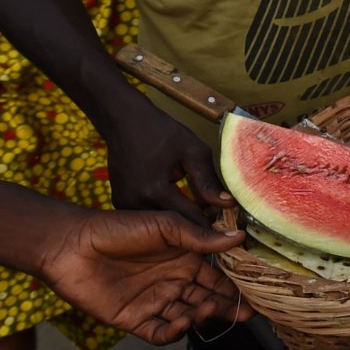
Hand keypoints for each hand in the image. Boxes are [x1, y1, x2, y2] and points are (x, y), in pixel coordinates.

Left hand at [31, 207, 247, 345]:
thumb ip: (199, 236)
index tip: (258, 289)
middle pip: (208, 299)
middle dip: (227, 306)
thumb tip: (239, 237)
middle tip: (247, 312)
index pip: (217, 275)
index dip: (237, 284)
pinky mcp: (135, 321)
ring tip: (205, 310)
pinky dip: (174, 332)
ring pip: (189, 317)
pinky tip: (181, 321)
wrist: (72, 246)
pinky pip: (161, 333)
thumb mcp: (163, 226)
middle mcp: (173, 282)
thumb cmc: (118, 228)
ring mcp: (155, 302)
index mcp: (183, 258)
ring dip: (201, 316)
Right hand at [104, 105, 231, 223]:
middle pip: (175, 228)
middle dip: (197, 225)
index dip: (213, 224)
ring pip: (160, 226)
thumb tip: (227, 204)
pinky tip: (179, 205)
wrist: (125, 121)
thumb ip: (209, 180)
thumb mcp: (193, 151)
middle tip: (217, 217)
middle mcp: (136, 203)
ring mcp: (124, 205)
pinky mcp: (119, 204)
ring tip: (200, 210)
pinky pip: (148, 218)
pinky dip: (164, 216)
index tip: (229, 224)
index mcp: (155, 190)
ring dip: (180, 222)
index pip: (191, 220)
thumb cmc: (162, 132)